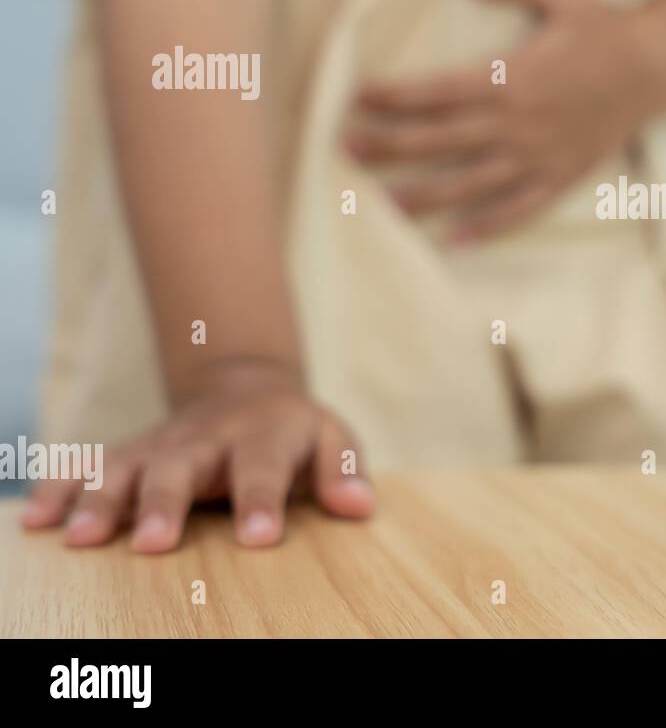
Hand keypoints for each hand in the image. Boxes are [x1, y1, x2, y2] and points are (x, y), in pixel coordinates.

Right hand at [20, 360, 372, 553]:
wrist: (247, 389)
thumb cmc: (294, 432)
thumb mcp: (331, 440)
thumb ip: (343, 472)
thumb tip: (359, 504)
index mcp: (265, 434)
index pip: (265, 468)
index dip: (262, 501)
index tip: (259, 537)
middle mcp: (207, 436)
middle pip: (183, 467)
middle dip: (166, 503)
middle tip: (154, 544)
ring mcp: (163, 442)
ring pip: (127, 466)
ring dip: (102, 499)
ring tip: (81, 538)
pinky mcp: (130, 451)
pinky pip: (89, 465)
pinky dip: (61, 488)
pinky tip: (38, 518)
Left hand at [347, 0, 665, 240]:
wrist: (657, 67)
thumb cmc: (605, 27)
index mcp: (511, 77)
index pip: (437, 91)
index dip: (394, 95)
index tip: (357, 97)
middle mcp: (518, 122)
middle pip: (440, 140)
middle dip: (388, 145)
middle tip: (342, 148)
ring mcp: (538, 155)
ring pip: (469, 183)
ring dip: (422, 195)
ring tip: (381, 204)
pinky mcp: (560, 176)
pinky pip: (517, 208)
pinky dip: (485, 226)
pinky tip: (454, 240)